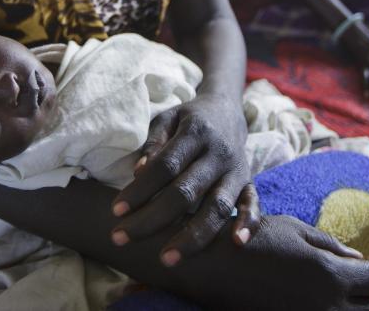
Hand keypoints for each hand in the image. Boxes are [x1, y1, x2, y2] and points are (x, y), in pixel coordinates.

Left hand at [110, 94, 257, 264]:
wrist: (227, 109)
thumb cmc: (187, 120)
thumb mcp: (166, 119)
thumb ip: (153, 143)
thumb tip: (138, 173)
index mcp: (195, 133)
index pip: (164, 166)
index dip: (140, 190)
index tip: (115, 211)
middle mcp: (218, 153)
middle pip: (185, 192)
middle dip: (152, 219)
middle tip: (122, 238)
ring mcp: (236, 169)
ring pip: (217, 206)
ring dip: (193, 236)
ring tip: (167, 259)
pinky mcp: (249, 181)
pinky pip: (253, 204)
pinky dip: (249, 223)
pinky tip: (236, 244)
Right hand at [203, 215, 368, 309]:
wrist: (211, 268)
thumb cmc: (252, 240)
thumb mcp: (293, 230)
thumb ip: (331, 247)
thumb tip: (360, 261)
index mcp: (329, 274)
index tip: (366, 261)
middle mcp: (326, 306)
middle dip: (367, 290)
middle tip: (351, 277)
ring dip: (353, 307)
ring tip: (335, 291)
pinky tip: (315, 301)